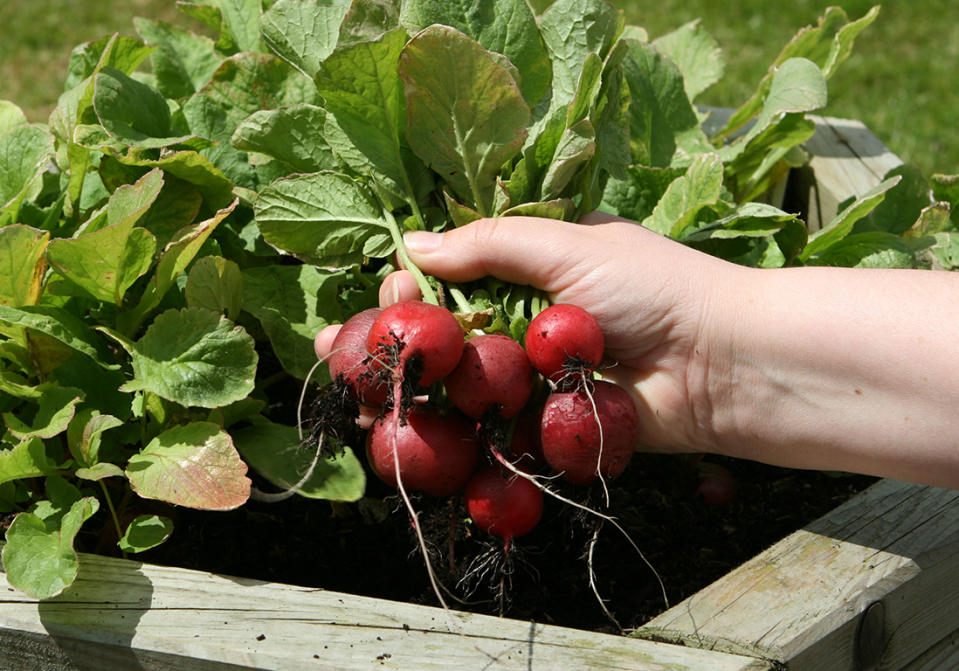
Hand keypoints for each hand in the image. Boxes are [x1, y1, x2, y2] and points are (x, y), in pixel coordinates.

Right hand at [316, 212, 736, 453]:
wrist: (722, 366)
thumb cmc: (653, 290)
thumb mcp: (569, 245)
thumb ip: (491, 245)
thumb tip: (411, 245)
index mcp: (529, 271)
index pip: (449, 278)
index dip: (411, 290)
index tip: (389, 297)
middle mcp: (523, 325)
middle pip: (442, 338)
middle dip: (393, 348)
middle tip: (339, 359)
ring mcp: (530, 379)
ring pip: (455, 387)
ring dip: (407, 396)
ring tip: (358, 405)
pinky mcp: (544, 425)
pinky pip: (489, 430)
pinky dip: (449, 436)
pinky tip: (401, 440)